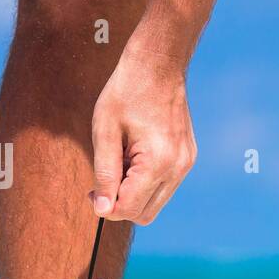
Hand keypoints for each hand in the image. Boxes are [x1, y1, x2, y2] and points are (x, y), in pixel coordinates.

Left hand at [90, 44, 196, 224]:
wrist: (158, 65)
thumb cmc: (126, 92)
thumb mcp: (104, 131)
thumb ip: (104, 173)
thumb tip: (102, 209)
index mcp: (158, 162)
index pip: (129, 208)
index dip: (105, 206)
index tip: (90, 191)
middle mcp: (178, 168)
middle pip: (145, 214)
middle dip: (120, 205)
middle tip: (102, 182)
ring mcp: (186, 164)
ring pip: (156, 204)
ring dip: (133, 194)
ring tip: (120, 162)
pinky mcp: (187, 159)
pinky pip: (164, 187)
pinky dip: (145, 183)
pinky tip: (134, 157)